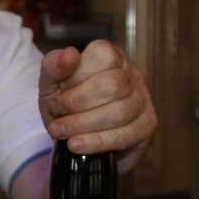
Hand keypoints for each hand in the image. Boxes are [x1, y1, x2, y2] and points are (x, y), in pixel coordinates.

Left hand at [38, 40, 156, 161]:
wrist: (76, 138)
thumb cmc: (66, 106)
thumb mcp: (51, 84)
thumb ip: (54, 66)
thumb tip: (69, 54)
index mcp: (110, 56)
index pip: (102, 55)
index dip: (76, 77)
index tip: (57, 94)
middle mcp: (131, 74)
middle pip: (112, 85)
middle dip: (77, 104)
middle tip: (57, 118)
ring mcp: (143, 100)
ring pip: (119, 112)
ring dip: (83, 125)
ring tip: (62, 133)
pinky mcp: (147, 125)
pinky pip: (126, 135)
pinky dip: (96, 142)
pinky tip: (78, 145)